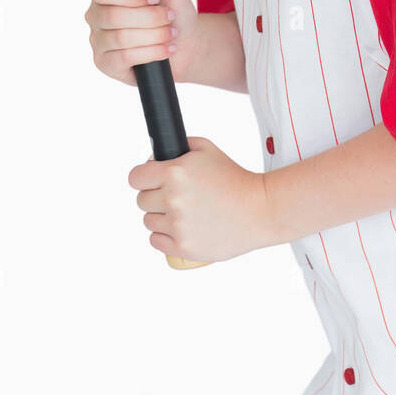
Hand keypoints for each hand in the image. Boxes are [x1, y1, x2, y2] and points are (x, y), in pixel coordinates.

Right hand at [85, 0, 202, 86]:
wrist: (185, 41)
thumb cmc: (172, 9)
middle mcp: (96, 15)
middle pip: (114, 16)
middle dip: (150, 18)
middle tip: (170, 17)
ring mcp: (98, 41)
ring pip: (121, 38)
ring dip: (155, 35)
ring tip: (170, 33)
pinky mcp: (105, 64)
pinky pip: (124, 58)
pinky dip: (152, 53)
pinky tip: (166, 49)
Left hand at [128, 137, 271, 263]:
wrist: (259, 209)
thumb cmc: (235, 178)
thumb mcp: (207, 150)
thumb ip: (179, 147)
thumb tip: (153, 158)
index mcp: (174, 173)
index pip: (135, 177)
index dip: (144, 177)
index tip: (151, 180)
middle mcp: (172, 199)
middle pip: (141, 200)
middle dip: (155, 196)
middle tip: (175, 196)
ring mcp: (177, 226)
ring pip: (148, 222)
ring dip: (161, 217)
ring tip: (183, 213)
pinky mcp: (184, 247)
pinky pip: (156, 242)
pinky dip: (165, 236)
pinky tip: (180, 228)